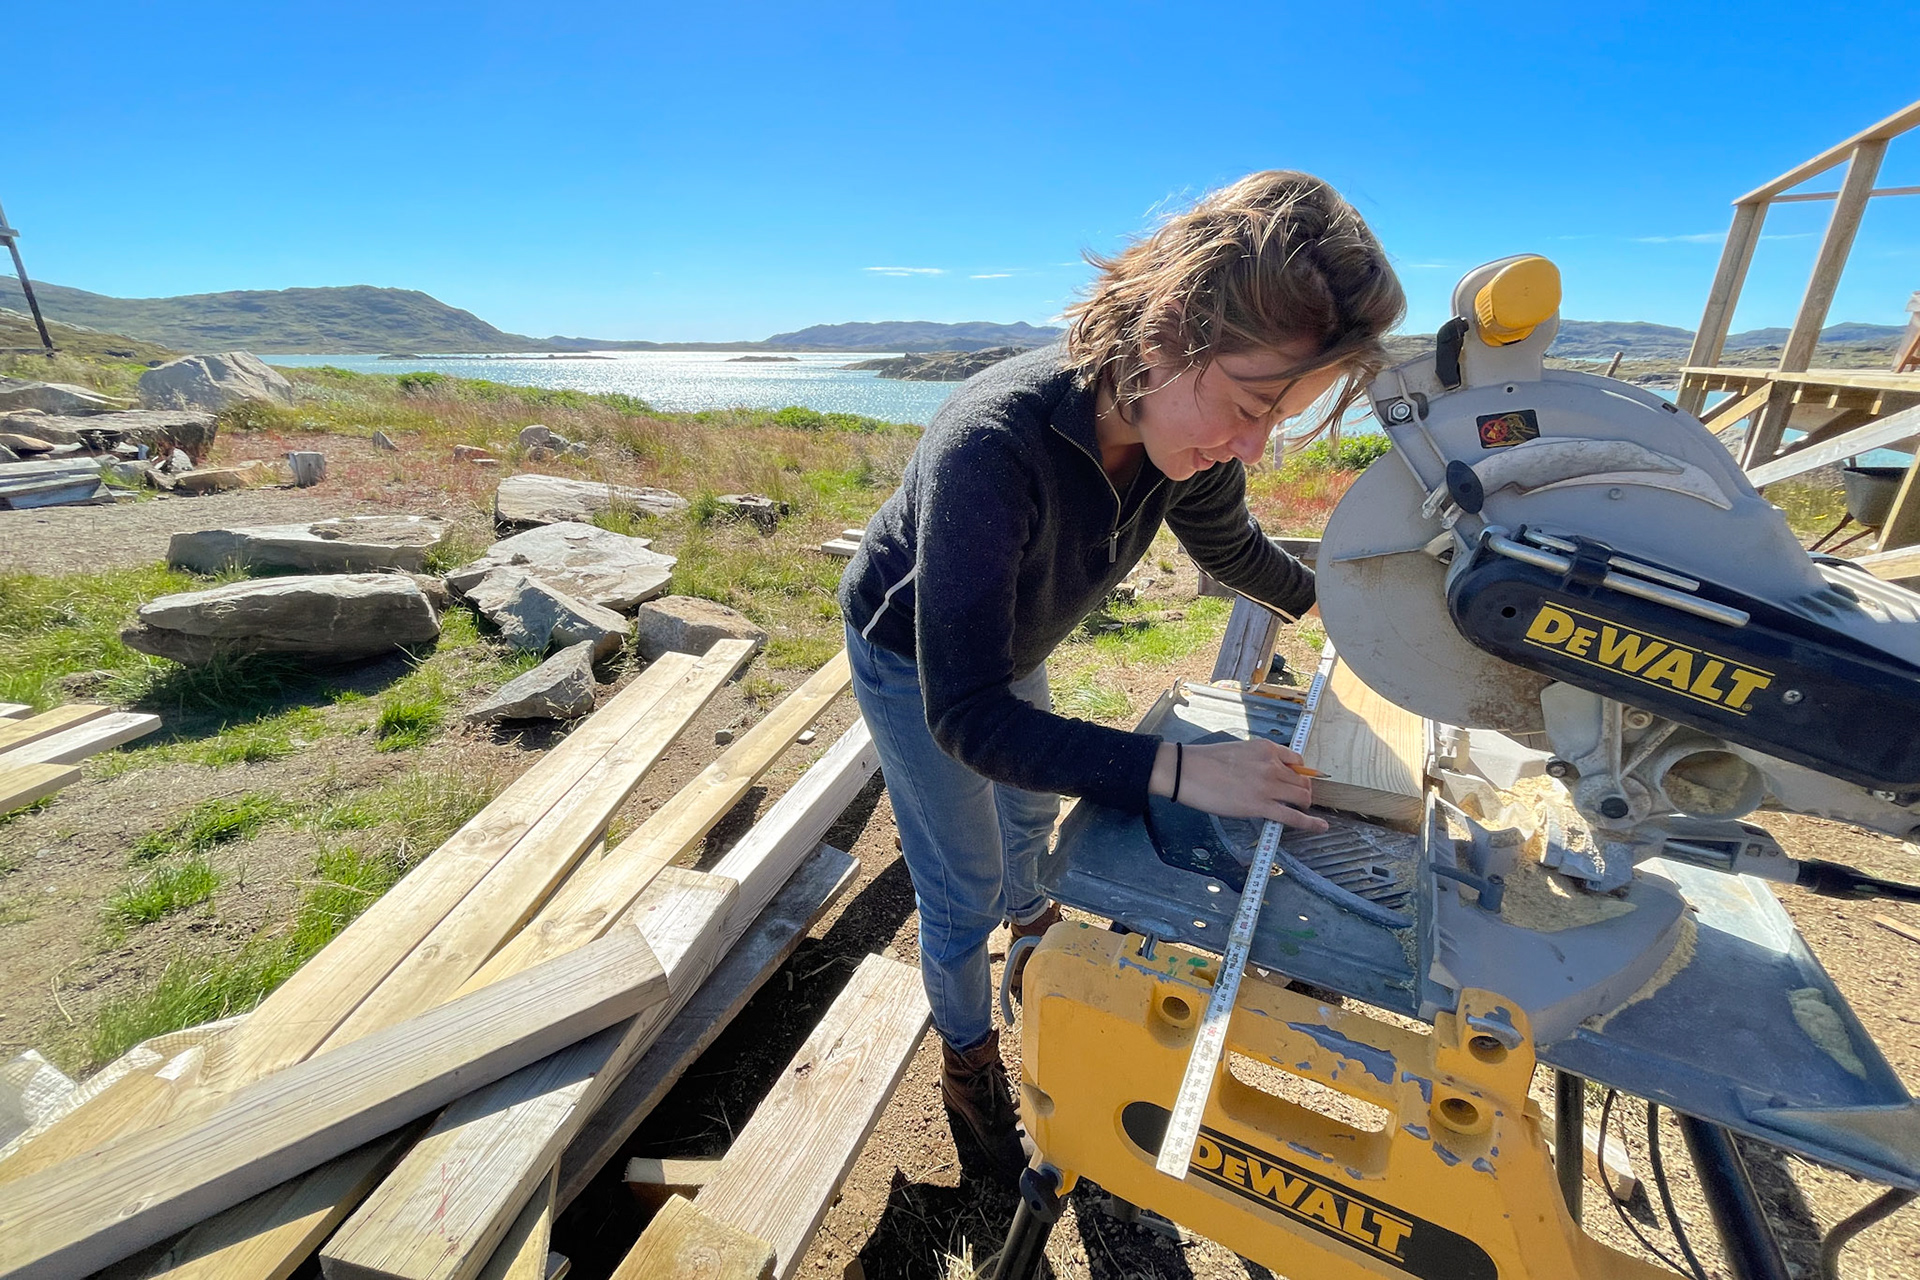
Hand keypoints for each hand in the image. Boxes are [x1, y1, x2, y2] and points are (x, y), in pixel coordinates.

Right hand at [1151, 738, 1327, 832]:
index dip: (1300, 773)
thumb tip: (1265, 775)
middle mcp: (1272, 765)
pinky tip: (1321, 826)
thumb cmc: (1205, 761)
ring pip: (1302, 796)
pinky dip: (1311, 823)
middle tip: (1299, 798)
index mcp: (1266, 748)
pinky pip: (1294, 817)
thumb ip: (1257, 761)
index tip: (1298, 780)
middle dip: (1304, 790)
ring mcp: (1268, 786)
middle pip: (1303, 780)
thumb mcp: (1239, 751)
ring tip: (1303, 810)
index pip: (1297, 761)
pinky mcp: (1261, 806)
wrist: (1188, 771)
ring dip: (1306, 804)